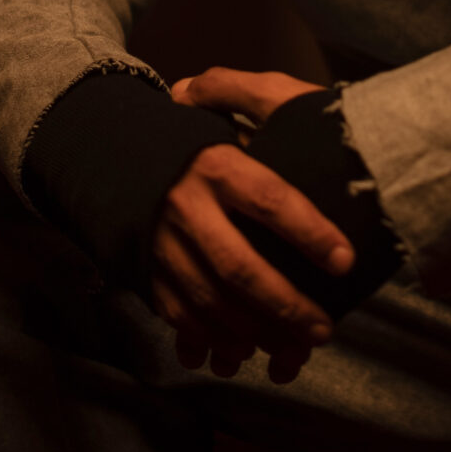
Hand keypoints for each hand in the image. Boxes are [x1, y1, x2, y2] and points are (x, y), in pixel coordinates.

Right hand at [148, 70, 350, 380]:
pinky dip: (215, 339)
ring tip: (296, 346)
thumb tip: (313, 106)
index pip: (271, 199)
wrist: (105, 153)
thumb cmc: (188, 136)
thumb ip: (259, 102)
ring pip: (212, 302)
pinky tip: (245, 349)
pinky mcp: (147, 272)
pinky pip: (182, 316)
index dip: (309, 232)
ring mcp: (162, 245)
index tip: (345, 261)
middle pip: (239, 267)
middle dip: (285, 305)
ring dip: (256, 332)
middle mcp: (186, 206)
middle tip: (323, 328)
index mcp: (216, 164)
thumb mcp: (224, 111)